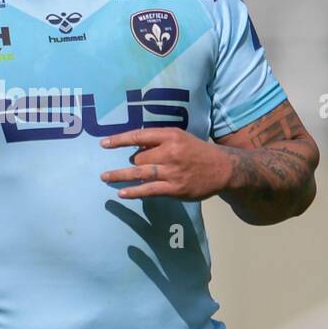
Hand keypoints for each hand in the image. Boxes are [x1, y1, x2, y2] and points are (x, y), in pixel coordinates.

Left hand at [100, 128, 230, 199]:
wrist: (223, 168)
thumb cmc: (198, 152)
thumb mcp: (181, 138)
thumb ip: (159, 142)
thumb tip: (134, 149)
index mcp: (171, 136)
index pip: (139, 136)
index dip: (119, 140)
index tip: (103, 144)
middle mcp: (170, 152)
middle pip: (138, 157)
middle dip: (134, 162)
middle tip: (137, 165)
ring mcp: (172, 171)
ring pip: (140, 173)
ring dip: (119, 176)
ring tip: (105, 177)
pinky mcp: (175, 188)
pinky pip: (149, 190)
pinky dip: (134, 191)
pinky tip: (122, 193)